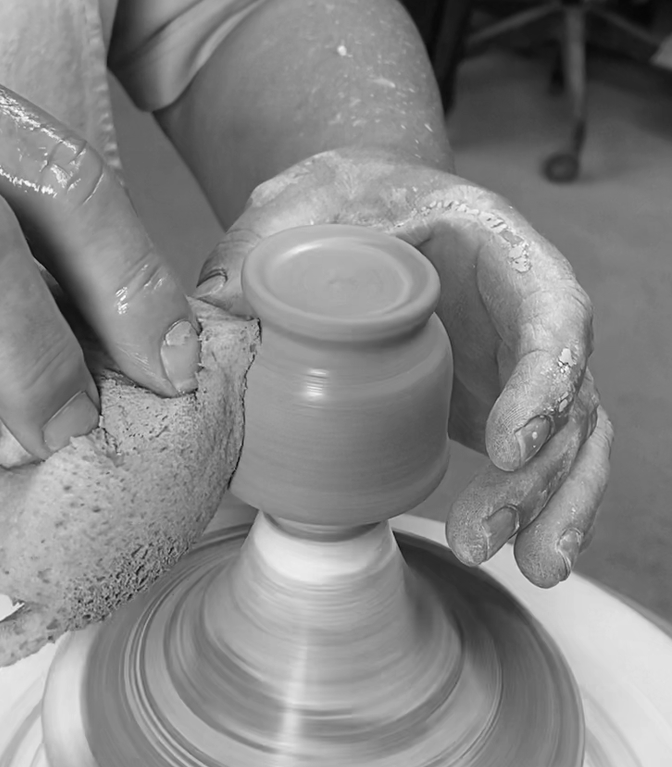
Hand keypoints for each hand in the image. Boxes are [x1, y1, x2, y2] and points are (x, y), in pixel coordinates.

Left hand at [196, 148, 612, 586]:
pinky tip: (518, 555)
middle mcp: (520, 307)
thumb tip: (197, 328)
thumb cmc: (339, 198)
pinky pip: (531, 457)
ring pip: (567, 438)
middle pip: (569, 393)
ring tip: (530, 568)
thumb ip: (254, 255)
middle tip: (484, 535)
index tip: (507, 445)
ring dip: (549, 506)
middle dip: (542, 476)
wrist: (357, 207)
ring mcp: (509, 359)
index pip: (551, 310)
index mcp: (493, 246)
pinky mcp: (485, 398)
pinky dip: (530, 506)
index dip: (544, 380)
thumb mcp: (296, 208)